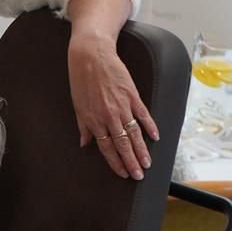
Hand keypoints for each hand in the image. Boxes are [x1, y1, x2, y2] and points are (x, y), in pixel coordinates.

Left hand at [68, 31, 159, 179]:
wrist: (91, 55)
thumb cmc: (80, 79)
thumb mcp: (77, 104)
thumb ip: (83, 125)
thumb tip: (84, 143)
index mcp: (93, 120)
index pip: (106, 147)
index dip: (115, 162)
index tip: (123, 173)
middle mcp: (108, 116)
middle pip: (122, 144)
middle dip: (131, 162)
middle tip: (139, 175)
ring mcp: (122, 106)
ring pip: (134, 133)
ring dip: (141, 150)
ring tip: (147, 163)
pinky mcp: (132, 95)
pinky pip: (143, 115)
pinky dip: (150, 126)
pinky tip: (155, 137)